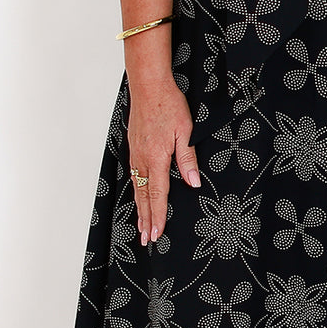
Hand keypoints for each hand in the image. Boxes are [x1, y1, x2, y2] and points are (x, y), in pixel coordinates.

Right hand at [126, 78, 201, 244]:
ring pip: (137, 188)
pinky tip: (138, 197)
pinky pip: (133, 176)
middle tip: (146, 240)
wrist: (148, 86)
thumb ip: (187, 158)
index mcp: (156, 158)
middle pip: (144, 197)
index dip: (157, 216)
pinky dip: (135, 192)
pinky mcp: (134, 148)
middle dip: (146, 220)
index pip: (158, 194)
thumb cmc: (168, 105)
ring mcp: (135, 154)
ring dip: (139, 209)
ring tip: (140, 226)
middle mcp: (142, 159)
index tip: (156, 234)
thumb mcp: (185, 131)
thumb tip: (193, 182)